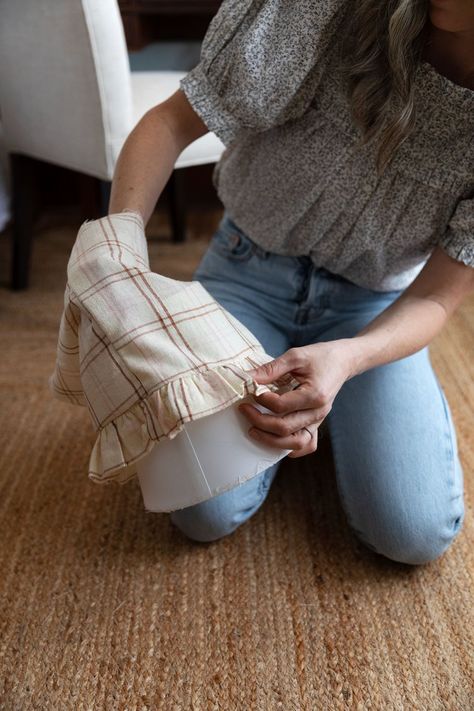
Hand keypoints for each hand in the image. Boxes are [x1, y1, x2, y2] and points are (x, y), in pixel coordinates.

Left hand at [239, 340, 355, 457]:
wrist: (342, 361)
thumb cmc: (320, 357)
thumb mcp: (295, 356)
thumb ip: (271, 369)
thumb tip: (248, 379)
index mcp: (315, 395)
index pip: (282, 406)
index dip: (262, 400)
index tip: (251, 391)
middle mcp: (318, 412)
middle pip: (285, 428)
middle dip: (259, 421)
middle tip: (244, 410)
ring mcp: (319, 421)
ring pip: (295, 443)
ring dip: (271, 441)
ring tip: (253, 430)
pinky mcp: (317, 424)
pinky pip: (307, 445)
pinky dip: (291, 448)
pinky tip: (275, 440)